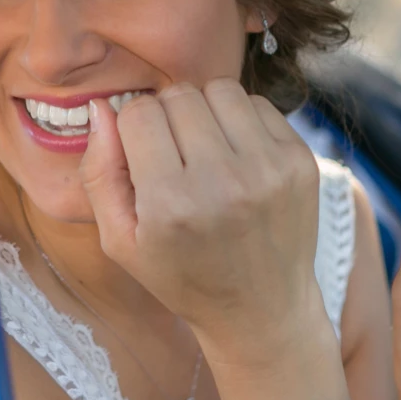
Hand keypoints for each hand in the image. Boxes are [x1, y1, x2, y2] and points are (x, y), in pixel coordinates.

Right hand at [78, 79, 329, 366]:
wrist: (262, 310)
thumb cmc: (183, 276)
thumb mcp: (121, 242)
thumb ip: (99, 172)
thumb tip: (101, 108)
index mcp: (171, 204)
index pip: (139, 113)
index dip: (133, 129)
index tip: (142, 156)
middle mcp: (224, 181)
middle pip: (179, 95)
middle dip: (168, 116)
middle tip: (174, 155)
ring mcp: (269, 168)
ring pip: (219, 89)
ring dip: (206, 111)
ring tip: (206, 150)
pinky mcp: (300, 161)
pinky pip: (258, 104)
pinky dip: (241, 120)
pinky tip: (237, 156)